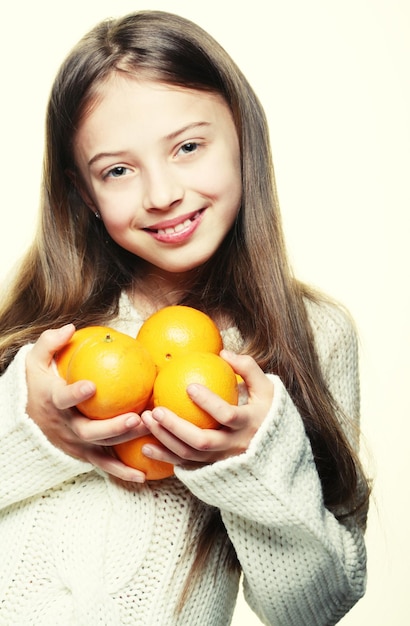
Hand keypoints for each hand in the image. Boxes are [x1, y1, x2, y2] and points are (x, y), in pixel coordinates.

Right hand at [25, 324, 148, 481]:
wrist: (28, 418)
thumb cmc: (38, 384)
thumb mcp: (35, 361)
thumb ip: (49, 343)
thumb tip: (70, 328)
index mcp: (53, 401)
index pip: (62, 399)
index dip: (75, 394)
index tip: (90, 386)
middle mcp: (65, 426)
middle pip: (89, 431)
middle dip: (112, 427)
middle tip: (134, 418)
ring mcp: (75, 443)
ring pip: (101, 447)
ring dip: (124, 441)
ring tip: (147, 430)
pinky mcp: (84, 453)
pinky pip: (104, 465)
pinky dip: (121, 473)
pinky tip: (143, 477)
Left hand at [140, 350, 273, 468]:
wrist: (278, 455)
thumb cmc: (269, 413)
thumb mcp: (268, 390)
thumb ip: (249, 369)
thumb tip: (224, 353)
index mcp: (250, 424)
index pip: (228, 415)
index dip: (209, 403)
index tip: (189, 386)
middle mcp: (235, 446)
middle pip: (203, 441)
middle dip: (176, 426)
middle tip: (156, 409)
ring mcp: (223, 460)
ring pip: (190, 454)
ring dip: (165, 440)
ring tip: (146, 420)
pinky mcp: (212, 470)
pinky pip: (186, 465)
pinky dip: (165, 457)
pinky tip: (145, 446)